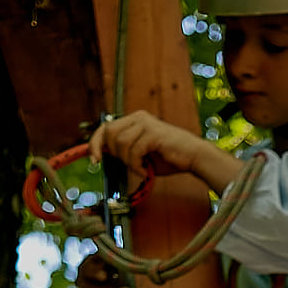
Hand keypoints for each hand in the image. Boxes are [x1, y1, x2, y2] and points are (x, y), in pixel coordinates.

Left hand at [89, 109, 203, 182]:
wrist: (194, 157)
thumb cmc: (170, 158)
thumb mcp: (141, 155)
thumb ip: (124, 152)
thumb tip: (104, 155)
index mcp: (135, 120)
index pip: (106, 127)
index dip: (95, 143)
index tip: (93, 159)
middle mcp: (139, 117)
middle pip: (109, 132)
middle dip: (114, 153)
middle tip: (129, 165)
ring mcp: (146, 123)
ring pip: (120, 143)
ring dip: (128, 161)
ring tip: (142, 168)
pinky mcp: (153, 133)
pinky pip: (134, 150)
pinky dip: (136, 165)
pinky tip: (146, 170)